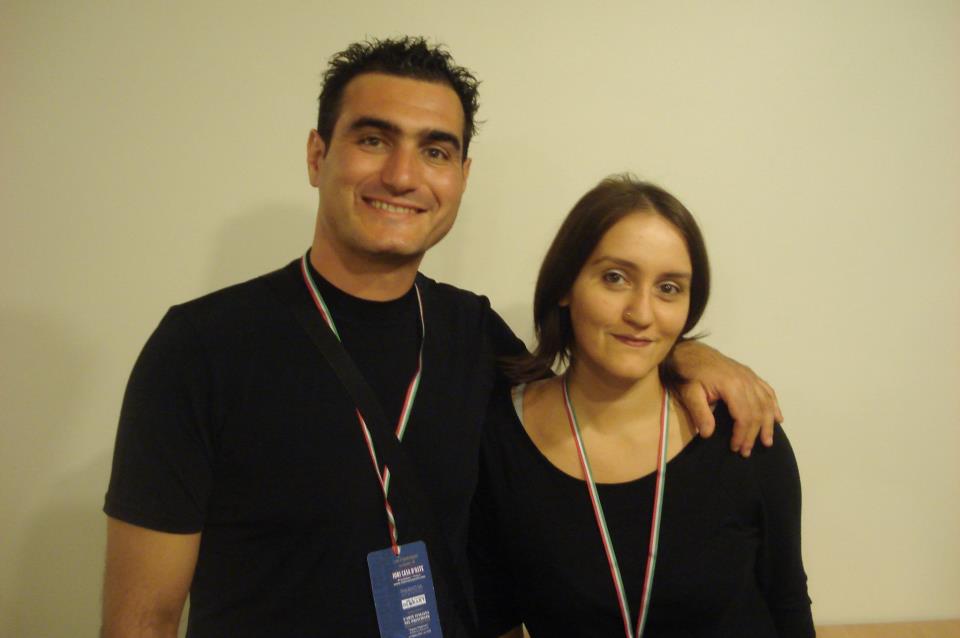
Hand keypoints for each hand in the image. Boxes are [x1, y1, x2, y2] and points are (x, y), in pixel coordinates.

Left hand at [673, 341, 782, 456]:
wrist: (690, 351)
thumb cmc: (688, 373)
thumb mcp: (689, 393)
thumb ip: (700, 413)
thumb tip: (708, 435)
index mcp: (732, 386)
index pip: (744, 416)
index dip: (742, 435)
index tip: (736, 448)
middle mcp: (746, 380)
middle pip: (757, 412)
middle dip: (753, 434)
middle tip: (746, 452)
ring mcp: (750, 376)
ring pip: (766, 403)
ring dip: (768, 424)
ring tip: (767, 442)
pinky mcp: (750, 374)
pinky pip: (767, 391)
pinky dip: (774, 406)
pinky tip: (777, 418)